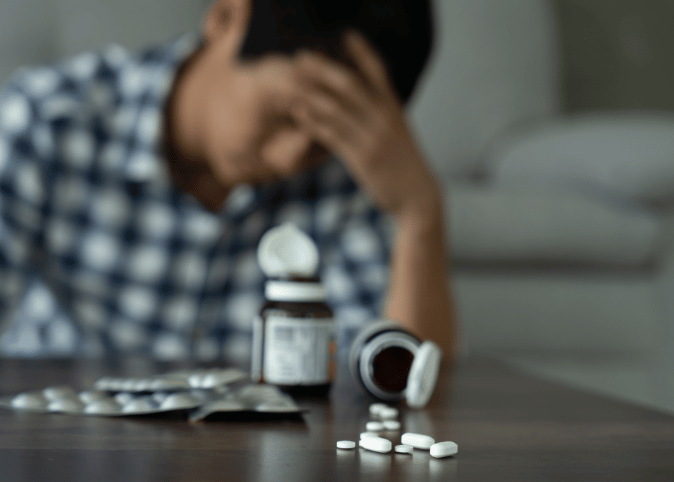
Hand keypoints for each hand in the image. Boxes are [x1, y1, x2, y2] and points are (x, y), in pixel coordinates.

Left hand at [290, 30, 440, 219]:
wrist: (416, 194)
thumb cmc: (403, 164)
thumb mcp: (398, 132)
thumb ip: (381, 114)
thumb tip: (361, 101)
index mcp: (393, 108)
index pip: (378, 71)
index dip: (363, 51)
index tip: (347, 35)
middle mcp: (383, 117)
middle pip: (350, 84)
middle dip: (324, 68)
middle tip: (302, 56)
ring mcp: (373, 136)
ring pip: (336, 108)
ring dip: (310, 93)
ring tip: (290, 83)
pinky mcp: (362, 157)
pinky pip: (332, 135)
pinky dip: (314, 122)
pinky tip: (299, 113)